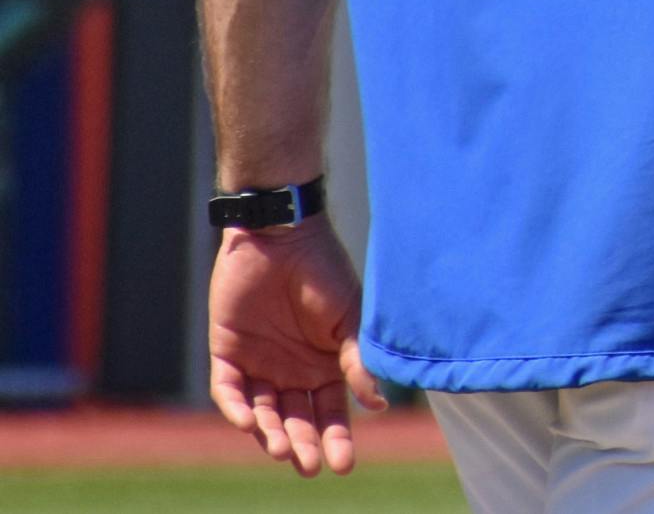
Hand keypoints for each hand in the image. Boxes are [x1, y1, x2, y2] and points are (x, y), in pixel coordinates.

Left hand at [208, 216, 386, 475]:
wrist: (282, 235)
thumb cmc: (324, 271)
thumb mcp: (350, 317)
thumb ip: (358, 359)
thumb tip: (378, 404)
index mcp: (325, 364)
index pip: (331, 411)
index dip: (336, 438)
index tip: (343, 465)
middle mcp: (292, 370)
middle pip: (296, 419)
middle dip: (304, 444)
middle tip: (309, 466)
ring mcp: (259, 363)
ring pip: (263, 412)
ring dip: (271, 434)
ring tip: (282, 449)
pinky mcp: (227, 352)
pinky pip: (229, 390)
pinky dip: (237, 408)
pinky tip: (249, 422)